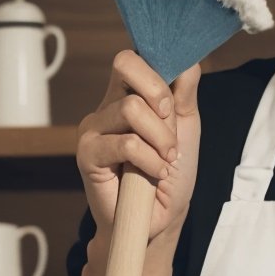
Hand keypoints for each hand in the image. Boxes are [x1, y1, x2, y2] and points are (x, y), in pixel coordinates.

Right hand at [76, 48, 201, 243]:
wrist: (160, 219)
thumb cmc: (170, 174)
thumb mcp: (185, 128)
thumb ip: (183, 92)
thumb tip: (187, 57)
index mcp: (127, 94)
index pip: (131, 58)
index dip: (157, 72)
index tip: (173, 105)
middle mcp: (106, 105)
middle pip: (127, 67)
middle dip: (162, 103)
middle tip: (170, 138)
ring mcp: (93, 128)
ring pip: (131, 107)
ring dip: (160, 139)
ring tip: (164, 161)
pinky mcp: (87, 154)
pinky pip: (125, 143)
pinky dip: (150, 160)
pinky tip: (154, 174)